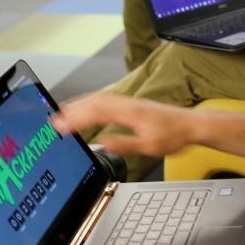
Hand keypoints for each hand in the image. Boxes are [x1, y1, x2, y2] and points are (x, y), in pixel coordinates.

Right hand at [53, 93, 198, 157]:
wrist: (191, 124)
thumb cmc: (174, 136)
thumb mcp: (150, 146)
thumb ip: (125, 144)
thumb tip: (102, 142)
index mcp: (130, 112)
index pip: (96, 112)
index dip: (75, 118)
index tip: (60, 126)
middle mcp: (127, 103)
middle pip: (93, 101)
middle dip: (71, 110)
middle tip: (53, 121)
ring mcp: (129, 102)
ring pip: (98, 98)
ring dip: (79, 104)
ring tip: (62, 113)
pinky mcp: (131, 104)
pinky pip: (105, 99)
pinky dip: (90, 102)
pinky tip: (85, 107)